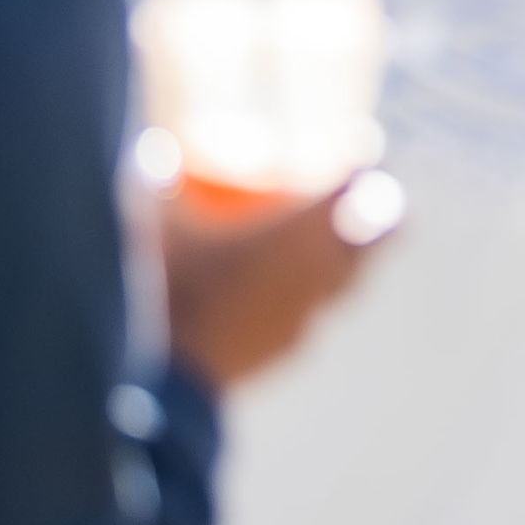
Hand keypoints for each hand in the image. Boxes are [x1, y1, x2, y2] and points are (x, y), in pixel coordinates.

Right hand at [159, 169, 396, 387]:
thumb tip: (147, 149)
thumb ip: (153, 179)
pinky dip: (309, 297)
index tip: (361, 153)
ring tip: (334, 243)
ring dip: (345, 258)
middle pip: (374, 236)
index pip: (355, 187)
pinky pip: (313, 314)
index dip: (363, 166)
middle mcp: (319, 272)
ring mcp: (309, 314)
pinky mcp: (290, 348)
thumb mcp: (153, 223)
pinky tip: (291, 294)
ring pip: (346, 281)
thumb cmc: (160, 286)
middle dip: (376, 212)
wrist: (155, 375)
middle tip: (370, 195)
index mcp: (302, 231)